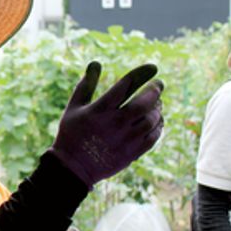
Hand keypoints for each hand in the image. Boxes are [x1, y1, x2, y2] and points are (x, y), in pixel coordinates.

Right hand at [51, 62, 163, 187]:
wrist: (72, 167)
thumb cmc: (72, 134)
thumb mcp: (74, 107)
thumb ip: (85, 85)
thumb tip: (95, 63)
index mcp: (100, 110)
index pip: (126, 85)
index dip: (142, 73)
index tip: (153, 68)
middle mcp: (114, 123)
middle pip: (144, 102)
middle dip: (155, 90)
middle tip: (159, 85)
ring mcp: (125, 139)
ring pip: (151, 119)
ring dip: (157, 109)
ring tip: (156, 104)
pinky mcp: (131, 153)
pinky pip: (153, 137)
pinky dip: (158, 127)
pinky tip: (156, 121)